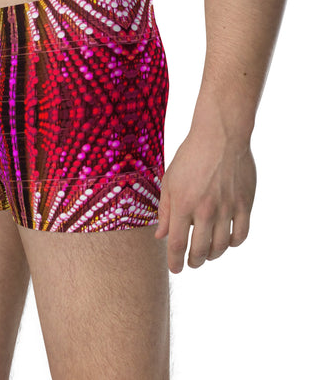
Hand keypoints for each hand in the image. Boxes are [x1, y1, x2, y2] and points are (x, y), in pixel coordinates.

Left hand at [154, 125, 256, 272]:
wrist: (219, 137)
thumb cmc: (189, 157)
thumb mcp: (169, 182)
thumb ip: (165, 211)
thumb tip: (161, 236)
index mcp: (183, 204)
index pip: (178, 244)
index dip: (175, 261)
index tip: (175, 269)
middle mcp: (205, 210)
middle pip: (200, 250)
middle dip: (193, 261)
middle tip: (191, 263)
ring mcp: (227, 208)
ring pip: (222, 246)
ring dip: (213, 255)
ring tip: (207, 255)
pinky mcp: (244, 203)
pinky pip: (241, 234)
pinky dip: (233, 243)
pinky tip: (227, 242)